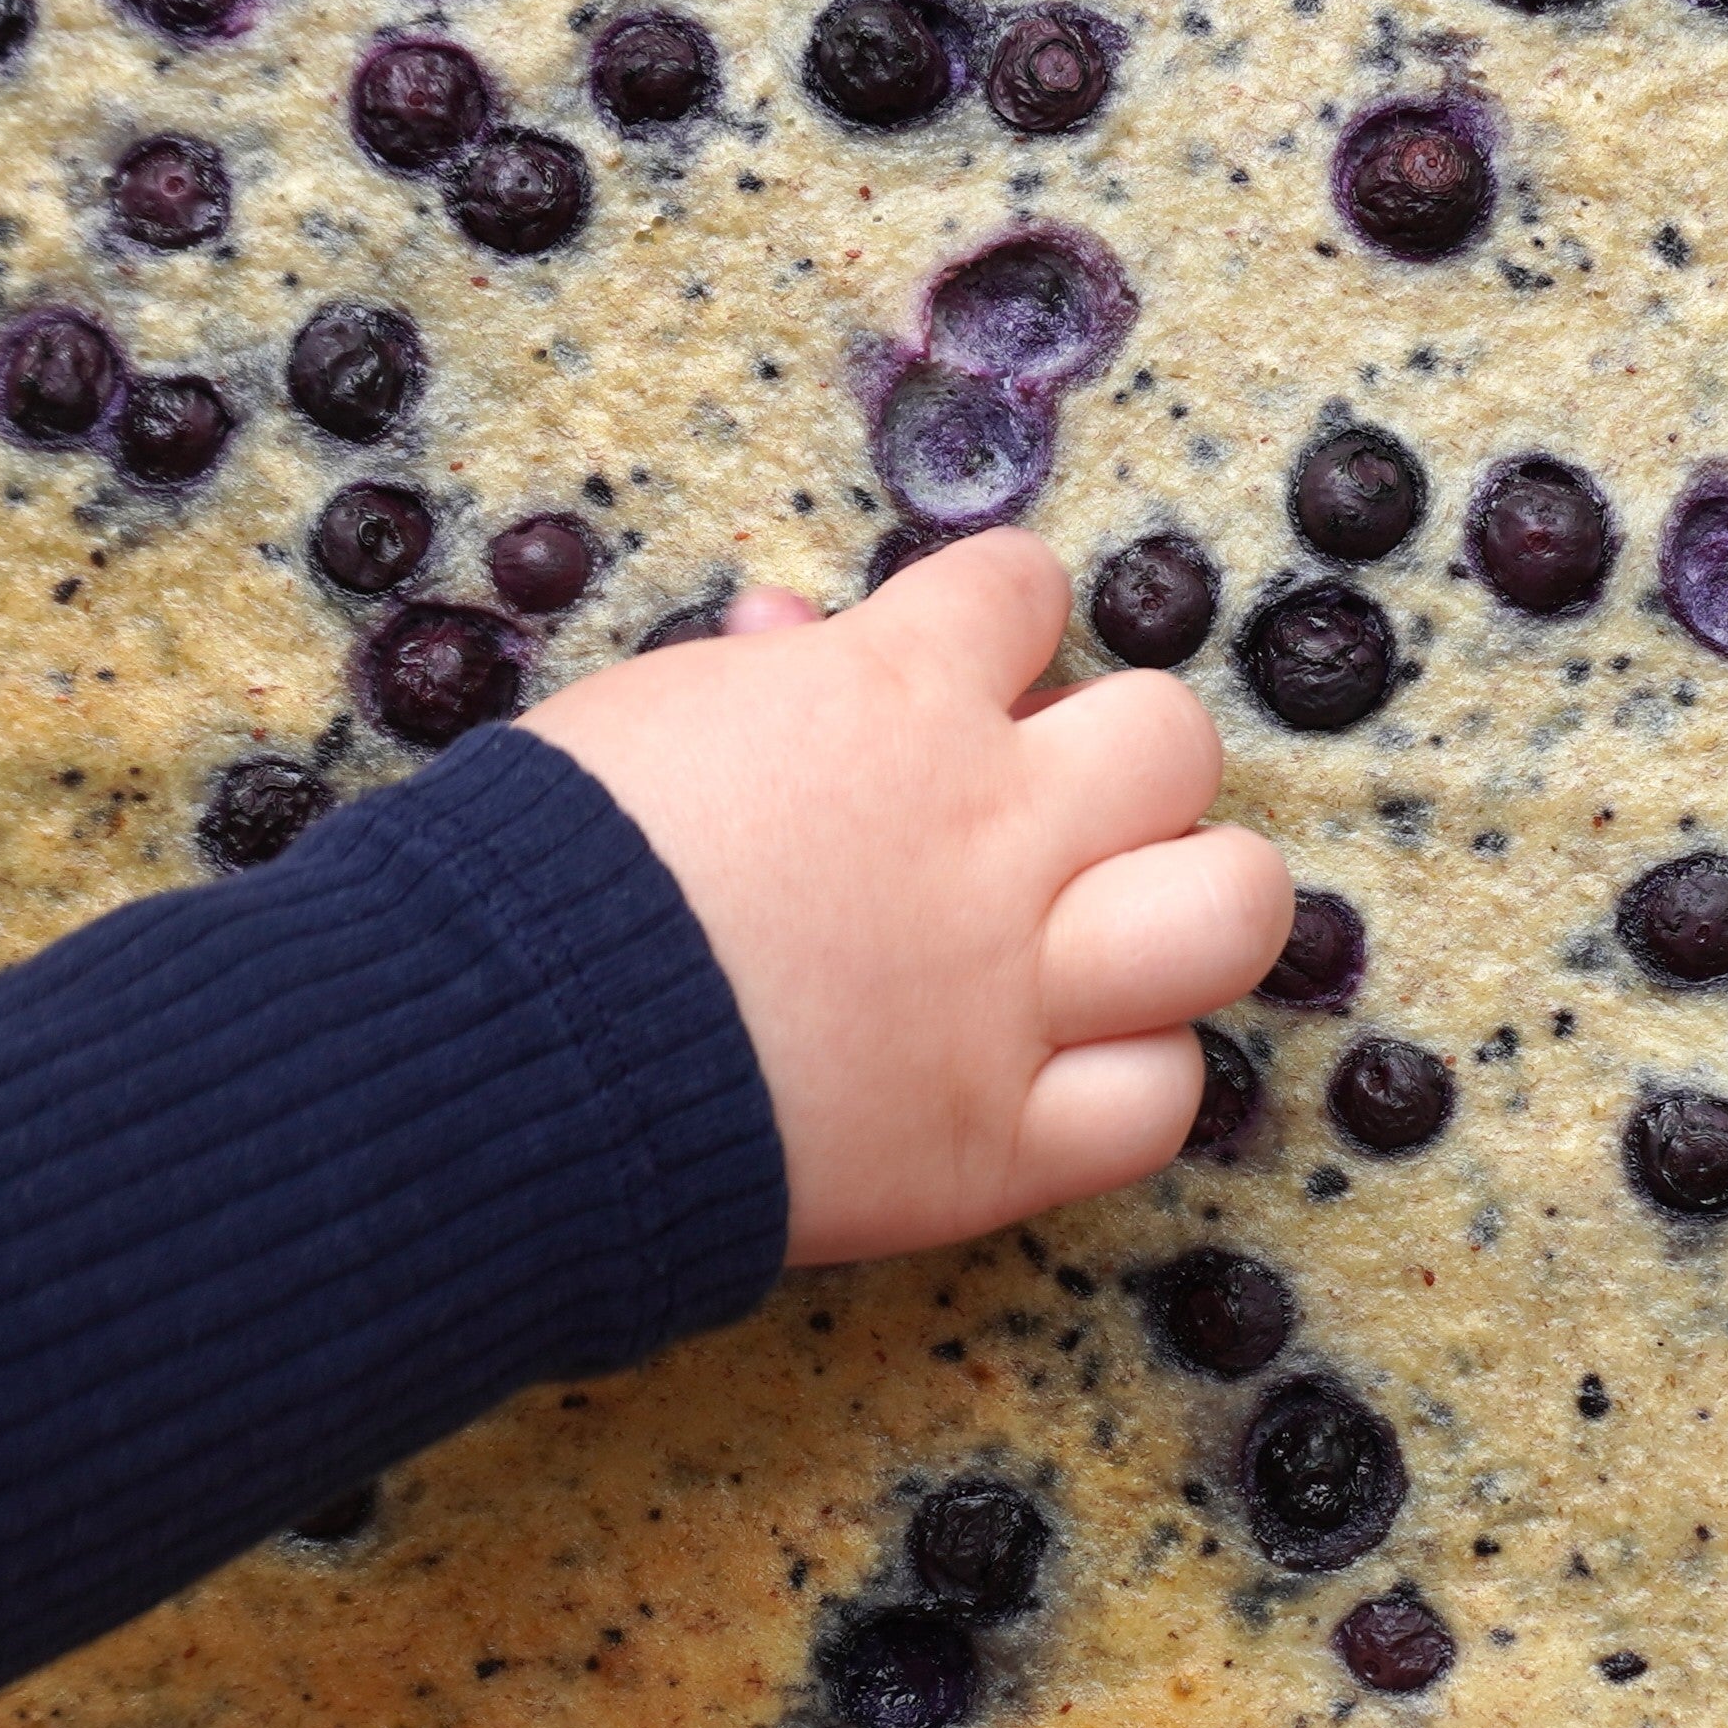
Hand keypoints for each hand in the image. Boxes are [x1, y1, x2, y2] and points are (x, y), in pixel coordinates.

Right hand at [519, 532, 1290, 1266]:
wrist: (497, 1052)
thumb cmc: (537, 871)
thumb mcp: (645, 714)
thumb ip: (757, 676)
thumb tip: (797, 638)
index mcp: (893, 697)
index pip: (1024, 588)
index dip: (998, 621)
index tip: (966, 666)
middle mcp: (986, 833)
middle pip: (1172, 740)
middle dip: (1117, 762)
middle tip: (1050, 810)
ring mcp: (1010, 990)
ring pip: (1230, 909)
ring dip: (1185, 904)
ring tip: (1116, 925)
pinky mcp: (999, 1140)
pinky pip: (1160, 1095)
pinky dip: (1131, 1077)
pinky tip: (1068, 1065)